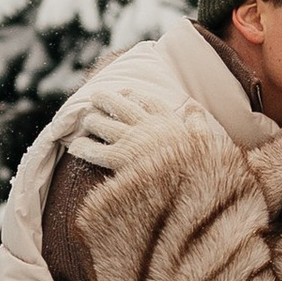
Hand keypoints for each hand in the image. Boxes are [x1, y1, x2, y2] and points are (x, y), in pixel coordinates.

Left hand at [66, 87, 228, 175]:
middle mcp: (147, 126)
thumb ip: (198, 122)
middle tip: (95, 96)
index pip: (148, 101)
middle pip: (120, 106)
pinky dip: (84, 148)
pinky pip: (95, 151)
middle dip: (106, 99)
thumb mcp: (206, 141)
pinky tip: (75, 147)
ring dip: (92, 120)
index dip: (135, 95)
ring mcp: (132, 142)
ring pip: (104, 124)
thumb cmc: (200, 168)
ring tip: (86, 119)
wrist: (190, 188)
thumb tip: (193, 106)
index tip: (126, 92)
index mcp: (168, 121)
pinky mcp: (120, 160)